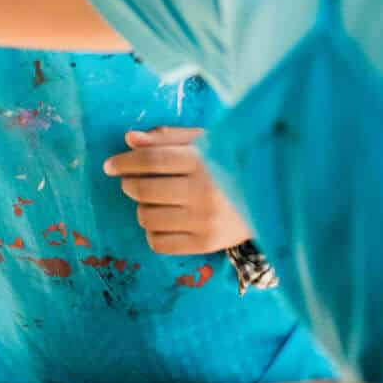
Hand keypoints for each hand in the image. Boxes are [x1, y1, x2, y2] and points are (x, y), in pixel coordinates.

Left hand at [103, 127, 251, 254]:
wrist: (274, 200)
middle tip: (133, 182)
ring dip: (141, 208)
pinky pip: (159, 243)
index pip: (150, 160)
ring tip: (154, 201)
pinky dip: (152, 232)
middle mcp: (204, 192)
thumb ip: (166, 138)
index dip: (123, 162)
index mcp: (203, 160)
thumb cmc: (230, 165)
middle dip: (130, 184)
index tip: (109, 166)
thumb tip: (128, 139)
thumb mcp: (204, 142)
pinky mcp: (207, 244)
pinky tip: (163, 220)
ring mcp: (205, 221)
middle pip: (143, 190)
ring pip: (147, 218)